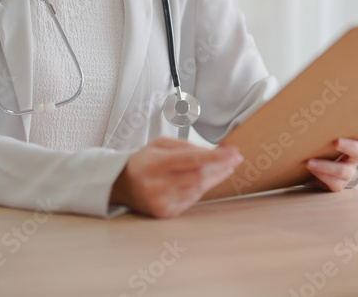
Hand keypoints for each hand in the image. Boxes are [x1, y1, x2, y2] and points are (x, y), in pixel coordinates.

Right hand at [110, 137, 243, 217]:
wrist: (122, 185)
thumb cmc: (145, 161)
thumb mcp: (159, 144)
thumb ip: (185, 145)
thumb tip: (212, 152)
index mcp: (153, 163)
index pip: (190, 159)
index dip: (215, 156)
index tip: (233, 151)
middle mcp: (156, 185)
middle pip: (198, 175)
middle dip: (220, 166)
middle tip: (236, 157)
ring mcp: (161, 202)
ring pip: (198, 188)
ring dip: (215, 177)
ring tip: (226, 166)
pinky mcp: (166, 213)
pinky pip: (192, 199)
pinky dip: (203, 188)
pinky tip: (209, 179)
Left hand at [305, 117, 357, 191]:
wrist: (309, 171)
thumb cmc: (317, 148)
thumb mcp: (321, 136)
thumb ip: (322, 127)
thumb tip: (310, 105)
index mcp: (353, 142)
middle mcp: (353, 157)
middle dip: (349, 146)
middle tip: (336, 142)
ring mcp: (347, 172)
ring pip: (342, 170)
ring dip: (325, 165)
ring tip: (309, 161)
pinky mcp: (338, 184)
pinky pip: (332, 181)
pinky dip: (320, 174)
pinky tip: (310, 168)